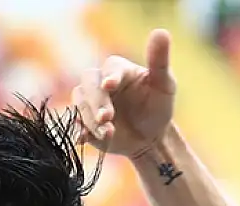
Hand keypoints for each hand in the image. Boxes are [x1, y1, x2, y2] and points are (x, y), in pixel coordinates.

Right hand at [72, 29, 175, 157]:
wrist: (150, 137)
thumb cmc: (158, 106)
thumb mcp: (164, 84)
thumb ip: (159, 61)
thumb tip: (161, 32)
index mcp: (117, 70)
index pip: (109, 68)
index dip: (109, 76)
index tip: (110, 85)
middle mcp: (99, 83)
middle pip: (88, 85)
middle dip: (96, 101)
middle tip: (107, 117)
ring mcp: (90, 103)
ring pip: (80, 104)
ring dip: (90, 119)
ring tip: (108, 133)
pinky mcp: (85, 123)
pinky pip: (75, 124)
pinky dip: (79, 131)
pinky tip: (84, 139)